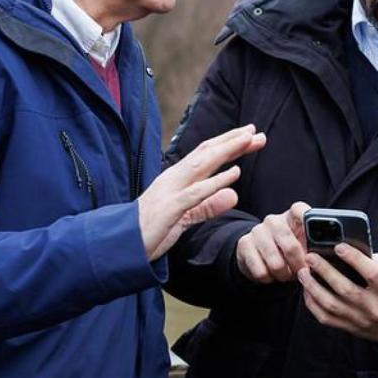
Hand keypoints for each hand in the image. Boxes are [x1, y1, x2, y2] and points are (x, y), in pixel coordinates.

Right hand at [138, 125, 265, 260]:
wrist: (121, 246)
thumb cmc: (151, 231)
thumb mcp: (185, 218)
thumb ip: (208, 206)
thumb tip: (233, 194)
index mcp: (177, 179)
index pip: (205, 156)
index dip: (227, 144)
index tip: (250, 136)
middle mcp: (174, 179)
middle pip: (206, 153)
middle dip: (232, 141)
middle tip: (256, 131)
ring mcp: (170, 192)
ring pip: (201, 165)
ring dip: (226, 151)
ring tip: (248, 140)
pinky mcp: (169, 209)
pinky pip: (195, 194)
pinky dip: (215, 182)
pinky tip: (234, 173)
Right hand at [236, 201, 310, 282]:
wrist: (260, 254)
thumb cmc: (290, 248)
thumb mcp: (304, 244)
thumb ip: (317, 245)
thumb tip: (333, 252)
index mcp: (292, 215)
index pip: (300, 210)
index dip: (307, 219)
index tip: (317, 232)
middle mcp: (274, 220)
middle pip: (290, 245)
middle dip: (299, 265)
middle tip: (303, 272)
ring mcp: (257, 231)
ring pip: (275, 263)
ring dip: (284, 275)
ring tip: (287, 274)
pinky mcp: (244, 244)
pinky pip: (261, 271)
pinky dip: (269, 279)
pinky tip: (271, 274)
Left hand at [297, 244, 377, 342]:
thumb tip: (366, 253)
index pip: (372, 274)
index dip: (355, 259)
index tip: (339, 246)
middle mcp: (373, 308)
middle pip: (345, 289)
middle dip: (325, 271)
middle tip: (311, 256)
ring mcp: (359, 320)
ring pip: (331, 305)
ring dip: (313, 287)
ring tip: (303, 271)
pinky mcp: (349, 327)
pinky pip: (325, 318)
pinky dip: (312, 304)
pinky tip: (307, 290)